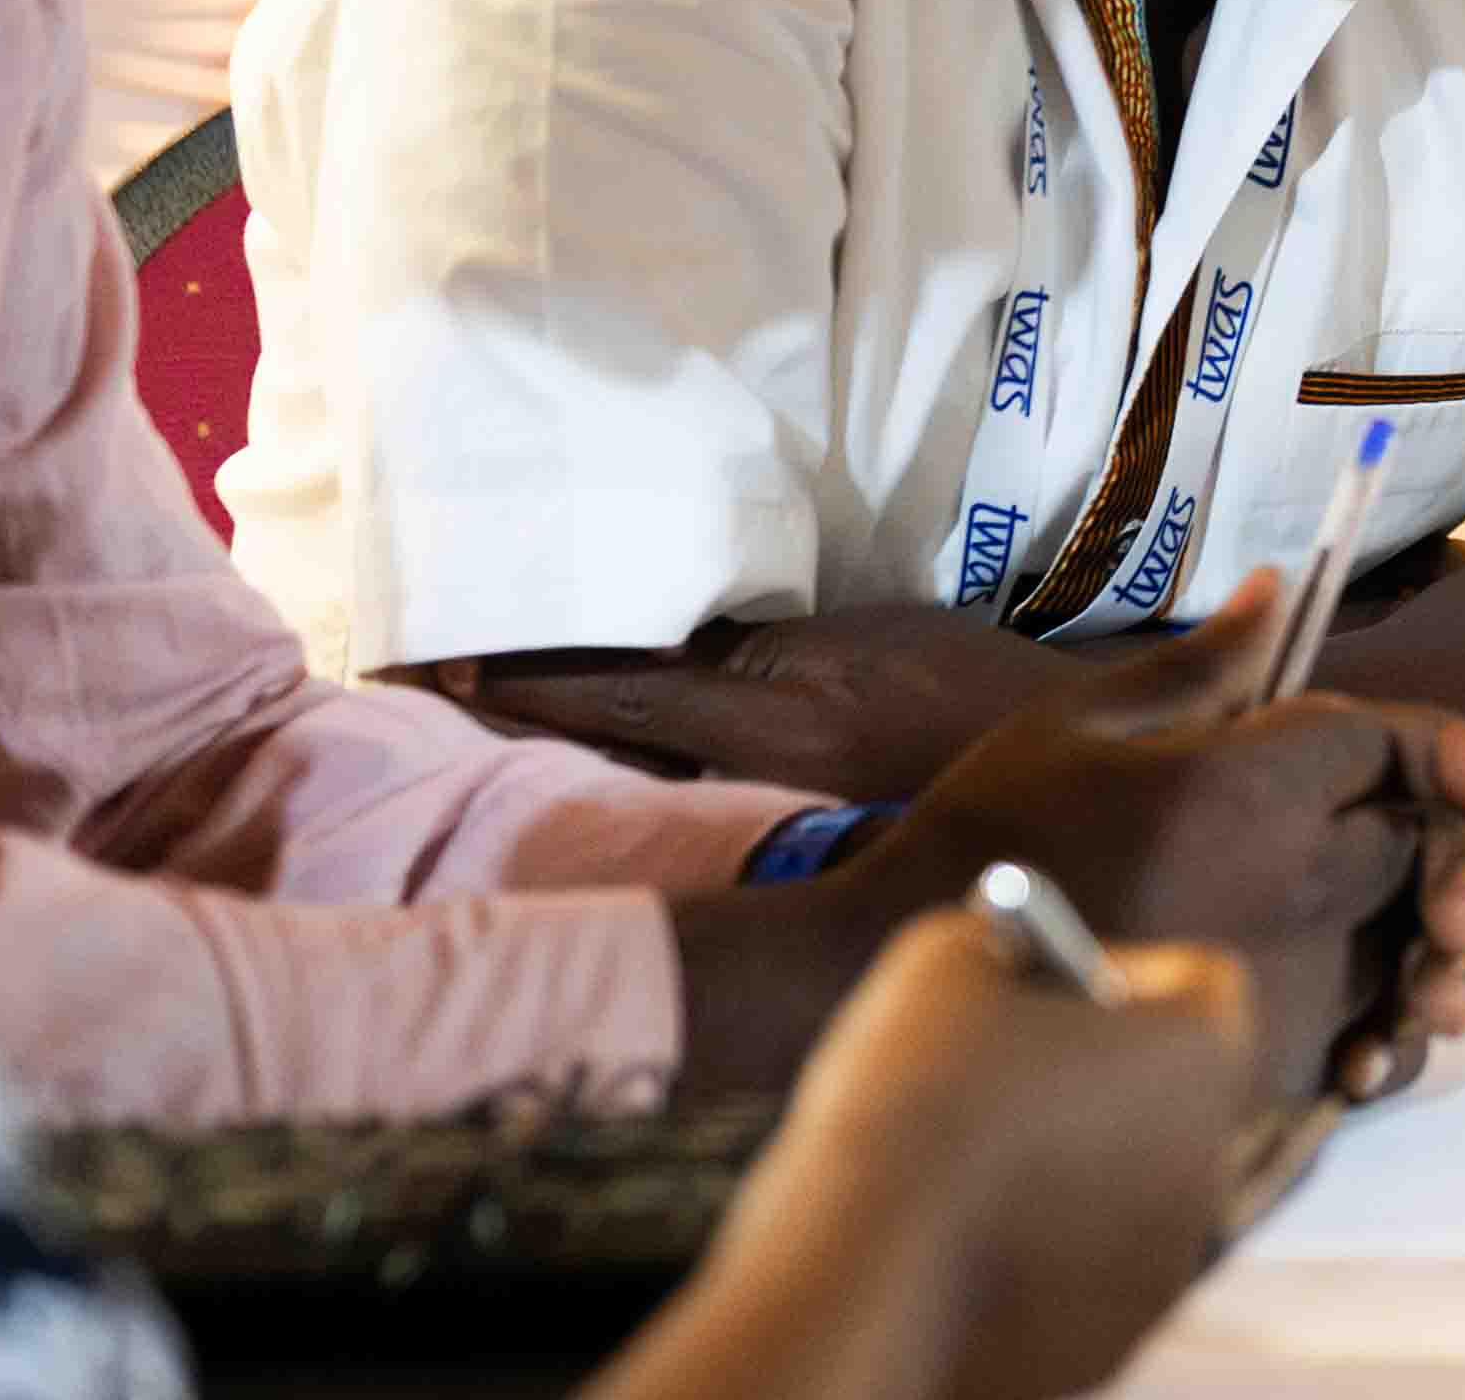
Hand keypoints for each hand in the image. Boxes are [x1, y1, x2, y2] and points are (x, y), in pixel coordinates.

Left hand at [414, 604, 1081, 795]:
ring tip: (477, 711)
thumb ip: (749, 646)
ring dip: (561, 744)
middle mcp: (746, 782)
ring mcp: (759, 815)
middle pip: (603, 749)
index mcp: (766, 722)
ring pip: (632, 777)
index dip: (518, 677)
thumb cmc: (959, 676)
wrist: (1041, 752)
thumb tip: (647, 641)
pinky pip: (679, 795)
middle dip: (517, 718)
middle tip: (422, 683)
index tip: (431, 663)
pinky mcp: (776, 829)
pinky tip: (587, 756)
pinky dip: (625, 769)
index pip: (612, 693)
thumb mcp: (856, 635)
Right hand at [628, 908, 1265, 1399]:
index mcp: (1201, 1052)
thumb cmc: (909, 1097)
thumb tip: (1001, 959)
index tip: (1051, 977)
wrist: (858, 1274)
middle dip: (1098, 1069)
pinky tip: (956, 1238)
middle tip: (1006, 1061)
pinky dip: (1034, 1253)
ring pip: (1124, 1189)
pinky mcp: (1108, 1343)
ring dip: (1066, 1164)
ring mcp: (1164, 1265)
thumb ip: (1000, 946)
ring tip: (964, 1158)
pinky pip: (1079, 1274)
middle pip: (1170, 1090)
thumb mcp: (944, 959)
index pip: (1201, 984)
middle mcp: (1210, 1161)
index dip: (1127, 969)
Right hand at [856, 576, 1464, 1102]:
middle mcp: (1286, 882)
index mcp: (1249, 783)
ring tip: (1436, 945)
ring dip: (1427, 939)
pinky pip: (1360, 1044)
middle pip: (1412, 844)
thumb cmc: (992, 829)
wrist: (899, 972)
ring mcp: (1276, 983)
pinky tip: (1374, 1030)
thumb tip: (1280, 588)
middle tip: (1445, 842)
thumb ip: (1205, 664)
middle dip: (1433, 832)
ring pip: (1402, 949)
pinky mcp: (1252, 1067)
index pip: (1385, 740)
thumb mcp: (1084, 719)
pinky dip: (1382, 1033)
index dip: (1437, 740)